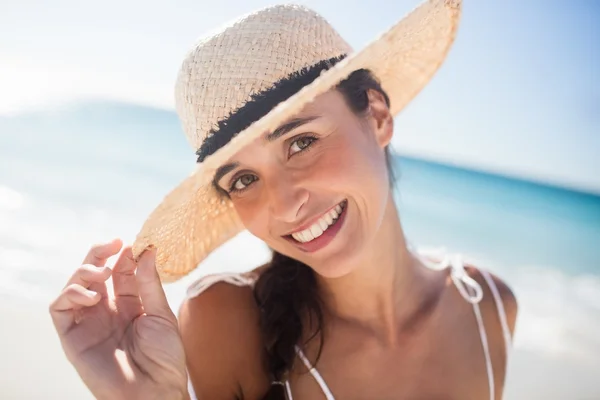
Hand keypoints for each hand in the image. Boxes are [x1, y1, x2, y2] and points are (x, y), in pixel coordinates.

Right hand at [49, 239, 187, 399]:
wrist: (154, 391)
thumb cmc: (164, 357)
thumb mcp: (161, 314)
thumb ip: (149, 283)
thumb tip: (146, 249)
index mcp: (130, 305)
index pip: (120, 271)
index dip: (124, 255)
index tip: (132, 242)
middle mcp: (107, 311)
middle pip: (94, 273)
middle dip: (100, 253)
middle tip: (112, 243)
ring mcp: (88, 323)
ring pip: (73, 286)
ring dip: (83, 271)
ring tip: (101, 273)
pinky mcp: (72, 337)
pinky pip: (59, 309)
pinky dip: (70, 295)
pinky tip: (91, 296)